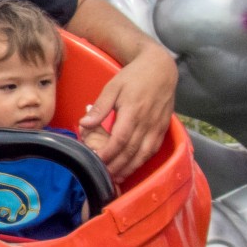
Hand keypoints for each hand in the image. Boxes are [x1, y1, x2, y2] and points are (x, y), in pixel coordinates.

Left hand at [78, 46, 177, 180]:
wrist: (161, 69)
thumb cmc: (134, 77)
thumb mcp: (113, 87)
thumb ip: (100, 107)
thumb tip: (84, 124)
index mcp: (133, 112)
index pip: (120, 140)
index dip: (108, 154)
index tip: (96, 161)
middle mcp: (147, 122)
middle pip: (131, 151)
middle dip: (117, 166)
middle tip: (103, 176)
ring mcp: (156, 127)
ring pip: (143, 154)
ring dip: (129, 168)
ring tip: (116, 177)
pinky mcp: (162, 129)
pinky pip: (152, 150)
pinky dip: (142, 161)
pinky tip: (132, 167)